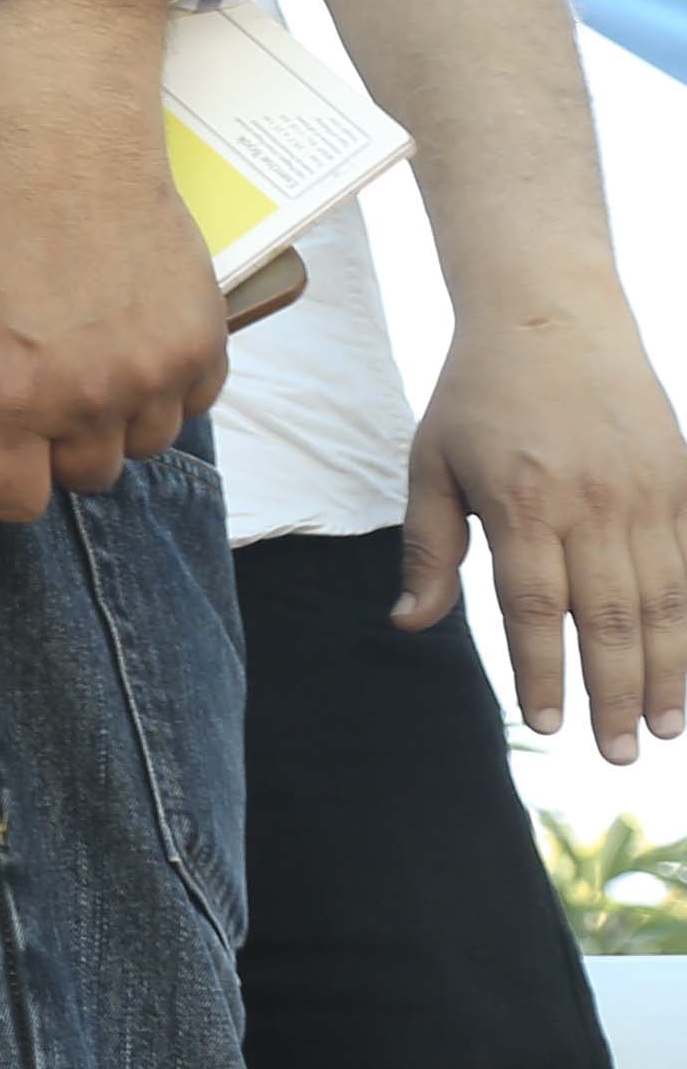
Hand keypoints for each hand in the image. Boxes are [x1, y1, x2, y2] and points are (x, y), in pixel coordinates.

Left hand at [0, 0, 220, 521]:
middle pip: (83, 476)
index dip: (0, 480)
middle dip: (55, 446)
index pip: (16, 501)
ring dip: (113, 418)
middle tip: (36, 381)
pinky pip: (191, 404)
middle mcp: (91, 397)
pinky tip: (127, 337)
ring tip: (82, 354)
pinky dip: (164, 386)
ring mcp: (156, 372)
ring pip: (142, 445)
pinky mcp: (206, 343)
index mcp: (12, 398)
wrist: (60, 149)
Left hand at [404, 310, 686, 758]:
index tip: (548, 727)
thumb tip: (408, 623)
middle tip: (618, 755)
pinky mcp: (678, 481)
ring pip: (663, 601)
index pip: (534, 608)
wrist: (552, 313)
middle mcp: (591, 503)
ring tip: (664, 731)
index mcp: (521, 500)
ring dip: (667, 672)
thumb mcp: (430, 462)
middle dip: (615, 693)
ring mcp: (645, 493)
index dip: (543, 672)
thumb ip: (429, 547)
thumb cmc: (477, 393)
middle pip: (609, 617)